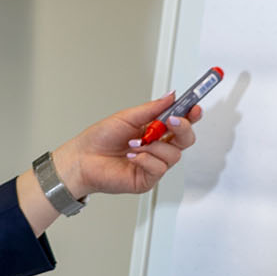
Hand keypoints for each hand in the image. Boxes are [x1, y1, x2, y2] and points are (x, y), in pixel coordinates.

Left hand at [17, 93, 202, 234]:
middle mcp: (157, 147)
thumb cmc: (99, 139)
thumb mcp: (127, 117)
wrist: (82, 159)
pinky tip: (132, 156)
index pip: (180, 123)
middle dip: (183, 128)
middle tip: (171, 121)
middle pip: (186, 140)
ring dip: (155, 146)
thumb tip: (171, 96)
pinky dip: (146, 159)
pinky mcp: (147, 179)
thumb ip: (152, 109)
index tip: (195, 107)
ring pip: (174, 155)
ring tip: (135, 143)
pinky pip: (159, 168)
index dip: (191, 115)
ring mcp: (153, 164)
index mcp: (154, 130)